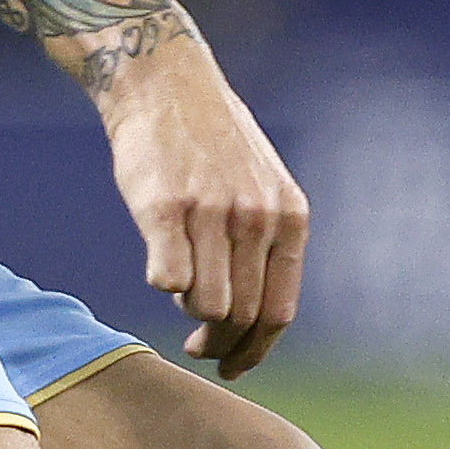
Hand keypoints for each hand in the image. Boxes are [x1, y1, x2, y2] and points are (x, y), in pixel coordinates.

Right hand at [96, 29, 305, 376]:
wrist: (164, 83)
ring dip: (189, 310)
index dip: (254, 351)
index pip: (278, 312)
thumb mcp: (262, 188)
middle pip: (241, 317)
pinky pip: (167, 280)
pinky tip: (160, 266)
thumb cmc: (210, 143)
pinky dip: (163, 283)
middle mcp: (256, 217)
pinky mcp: (163, 208)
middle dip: (219, 344)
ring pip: (205, 306)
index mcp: (289, 218)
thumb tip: (252, 319)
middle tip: (197, 347)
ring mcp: (211, 213)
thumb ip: (265, 245)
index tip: (233, 365)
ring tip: (182, 285)